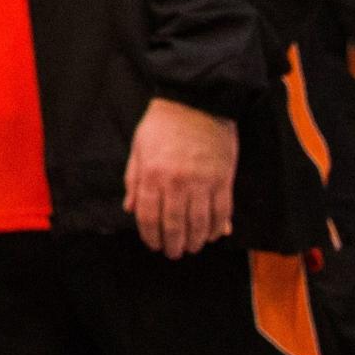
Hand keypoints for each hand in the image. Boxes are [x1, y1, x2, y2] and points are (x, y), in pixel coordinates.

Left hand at [123, 96, 236, 256]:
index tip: (152, 244)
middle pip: (175, 224)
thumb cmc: (162, 124)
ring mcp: (202, 182)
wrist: (196, 101)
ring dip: (196, 240)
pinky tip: (214, 235)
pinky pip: (222, 211)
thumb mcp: (138, 149)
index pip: (149, 216)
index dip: (150, 235)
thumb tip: (131, 208)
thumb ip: (133, 181)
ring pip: (200, 223)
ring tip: (192, 247)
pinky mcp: (223, 180)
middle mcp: (177, 183)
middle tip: (173, 253)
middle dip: (173, 244)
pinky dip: (218, 227)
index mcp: (152, 175)